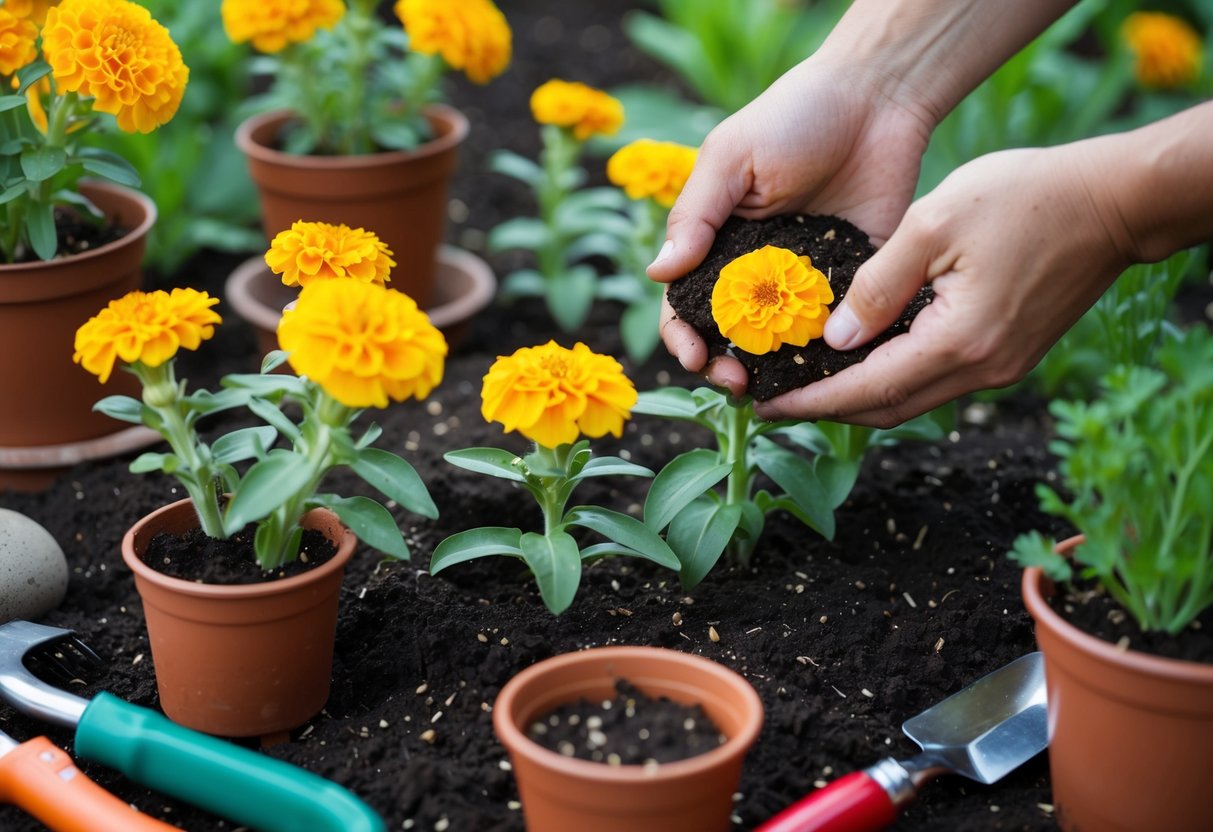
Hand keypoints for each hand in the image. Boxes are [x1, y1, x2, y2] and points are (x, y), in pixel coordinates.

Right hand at [650, 56, 933, 385]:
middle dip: (723, 364)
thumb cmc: (794, 117)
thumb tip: (656, 273)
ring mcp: (803, 281)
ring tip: (774, 387)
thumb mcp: (731, 157)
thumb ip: (695, 216)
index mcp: (717, 241)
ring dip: (770, 371)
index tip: (695, 355)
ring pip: (778, 343)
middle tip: (736, 381)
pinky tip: (824, 372)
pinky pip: (835, 328)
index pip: (684, 301)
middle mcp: (756, 269)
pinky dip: (826, 355)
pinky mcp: (852, 282)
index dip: (682, 335)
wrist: (878, 98)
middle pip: (728, 334)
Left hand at [752, 144, 1131, 426]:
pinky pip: (936, 380)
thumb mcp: (933, 224)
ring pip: (911, 399)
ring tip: (808, 382)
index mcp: (958, 342)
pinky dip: (893, 377)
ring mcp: (999, 368)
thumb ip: (878, 285)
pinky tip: (863, 357)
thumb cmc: (1024, 197)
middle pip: (886, 409)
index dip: (811, 401)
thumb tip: (836, 338)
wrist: (1113, 201)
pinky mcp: (1008, 355)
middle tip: (775, 399)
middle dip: (826, 408)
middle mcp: (980, 370)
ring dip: (859, 396)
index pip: (867, 390)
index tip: (765, 405)